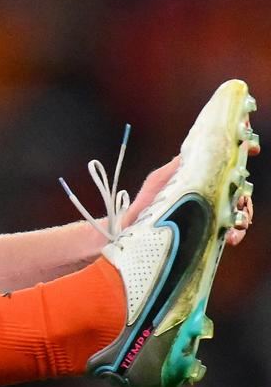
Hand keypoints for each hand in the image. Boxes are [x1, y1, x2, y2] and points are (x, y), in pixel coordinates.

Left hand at [122, 152, 255, 245]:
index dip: (241, 154)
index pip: (226, 168)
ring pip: (239, 212)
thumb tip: (189, 153)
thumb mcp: (158, 181)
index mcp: (200, 180)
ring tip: (238, 223)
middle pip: (239, 192)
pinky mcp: (208, 232)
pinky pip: (229, 231)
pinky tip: (231, 237)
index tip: (251, 149)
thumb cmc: (145, 203)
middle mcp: (210, 196)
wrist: (133, 230)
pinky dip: (235, 233)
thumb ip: (175, 168)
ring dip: (244, 216)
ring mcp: (210, 214)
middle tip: (242, 201)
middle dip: (246, 196)